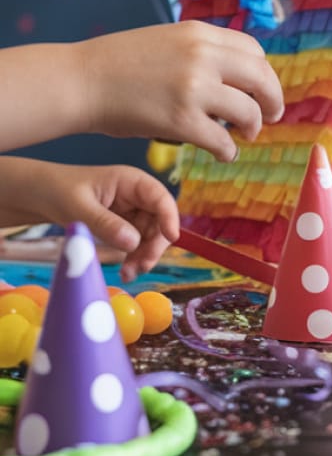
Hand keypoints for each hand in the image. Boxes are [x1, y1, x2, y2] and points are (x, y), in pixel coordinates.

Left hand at [31, 162, 179, 282]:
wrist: (36, 196)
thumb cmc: (57, 191)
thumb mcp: (79, 207)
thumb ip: (106, 224)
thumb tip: (134, 242)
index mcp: (132, 182)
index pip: (160, 198)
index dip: (169, 217)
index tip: (171, 238)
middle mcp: (137, 197)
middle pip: (159, 222)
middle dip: (154, 245)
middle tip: (142, 266)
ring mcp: (131, 212)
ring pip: (150, 237)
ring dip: (144, 256)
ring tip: (129, 274)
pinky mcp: (123, 226)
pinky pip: (136, 244)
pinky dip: (133, 258)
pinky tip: (125, 271)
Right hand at [77, 21, 284, 161]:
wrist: (81, 81)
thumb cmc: (120, 65)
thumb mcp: (168, 40)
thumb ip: (202, 52)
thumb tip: (240, 74)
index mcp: (199, 34)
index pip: (255, 52)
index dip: (263, 75)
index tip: (261, 89)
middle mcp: (201, 57)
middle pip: (262, 80)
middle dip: (273, 101)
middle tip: (271, 116)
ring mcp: (193, 89)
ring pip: (249, 113)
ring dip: (253, 128)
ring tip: (242, 135)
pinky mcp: (182, 121)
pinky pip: (224, 141)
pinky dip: (229, 151)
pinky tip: (224, 153)